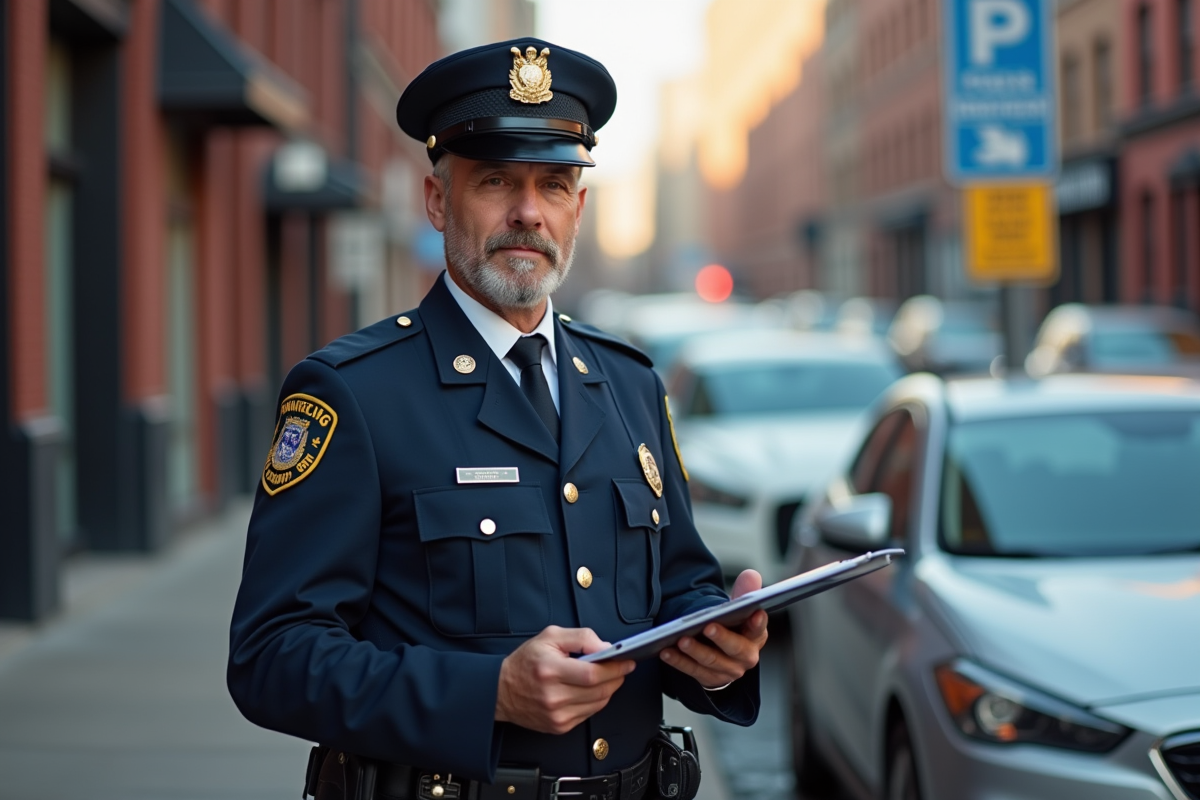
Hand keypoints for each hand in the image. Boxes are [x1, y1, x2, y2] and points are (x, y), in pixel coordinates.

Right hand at [496, 626, 635, 733]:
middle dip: (616, 677)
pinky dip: (596, 701)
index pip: (592, 674)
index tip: (627, 661)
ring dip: (609, 690)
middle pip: (599, 690)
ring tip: (608, 677)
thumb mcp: (550, 637)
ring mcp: (556, 715)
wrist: (501, 691)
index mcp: (550, 670)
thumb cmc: (526, 661)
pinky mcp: (559, 726)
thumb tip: (606, 647)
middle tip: (622, 668)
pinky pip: (589, 714)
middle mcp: (553, 696)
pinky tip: (592, 690)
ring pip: (598, 704)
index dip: (615, 668)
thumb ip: (581, 637)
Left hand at [659, 569, 768, 689]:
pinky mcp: (710, 679)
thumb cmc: (732, 626)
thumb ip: (744, 592)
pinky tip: (666, 651)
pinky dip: (679, 661)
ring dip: (695, 651)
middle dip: (721, 637)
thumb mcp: (739, 610)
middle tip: (708, 626)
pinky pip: (693, 671)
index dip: (757, 623)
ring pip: (711, 661)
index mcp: (755, 637)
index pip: (758, 629)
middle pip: (735, 648)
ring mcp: (728, 670)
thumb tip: (751, 575)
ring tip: (681, 639)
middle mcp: (745, 656)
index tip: (755, 613)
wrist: (723, 653)